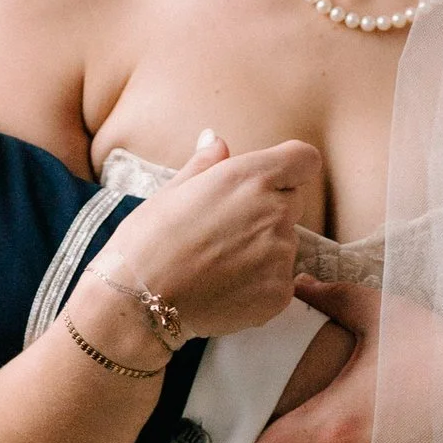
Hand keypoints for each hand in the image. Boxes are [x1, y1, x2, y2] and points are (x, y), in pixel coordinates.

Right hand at [113, 131, 320, 340]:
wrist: (138, 302)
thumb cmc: (147, 241)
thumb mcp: (172, 191)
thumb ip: (206, 163)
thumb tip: (216, 140)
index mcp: (251, 178)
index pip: (304, 159)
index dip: (289, 168)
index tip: (269, 180)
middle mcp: (275, 212)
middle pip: (294, 201)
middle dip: (269, 210)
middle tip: (225, 230)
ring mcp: (281, 255)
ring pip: (285, 244)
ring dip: (263, 249)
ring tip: (218, 263)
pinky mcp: (280, 293)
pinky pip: (280, 280)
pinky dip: (259, 284)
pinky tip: (224, 287)